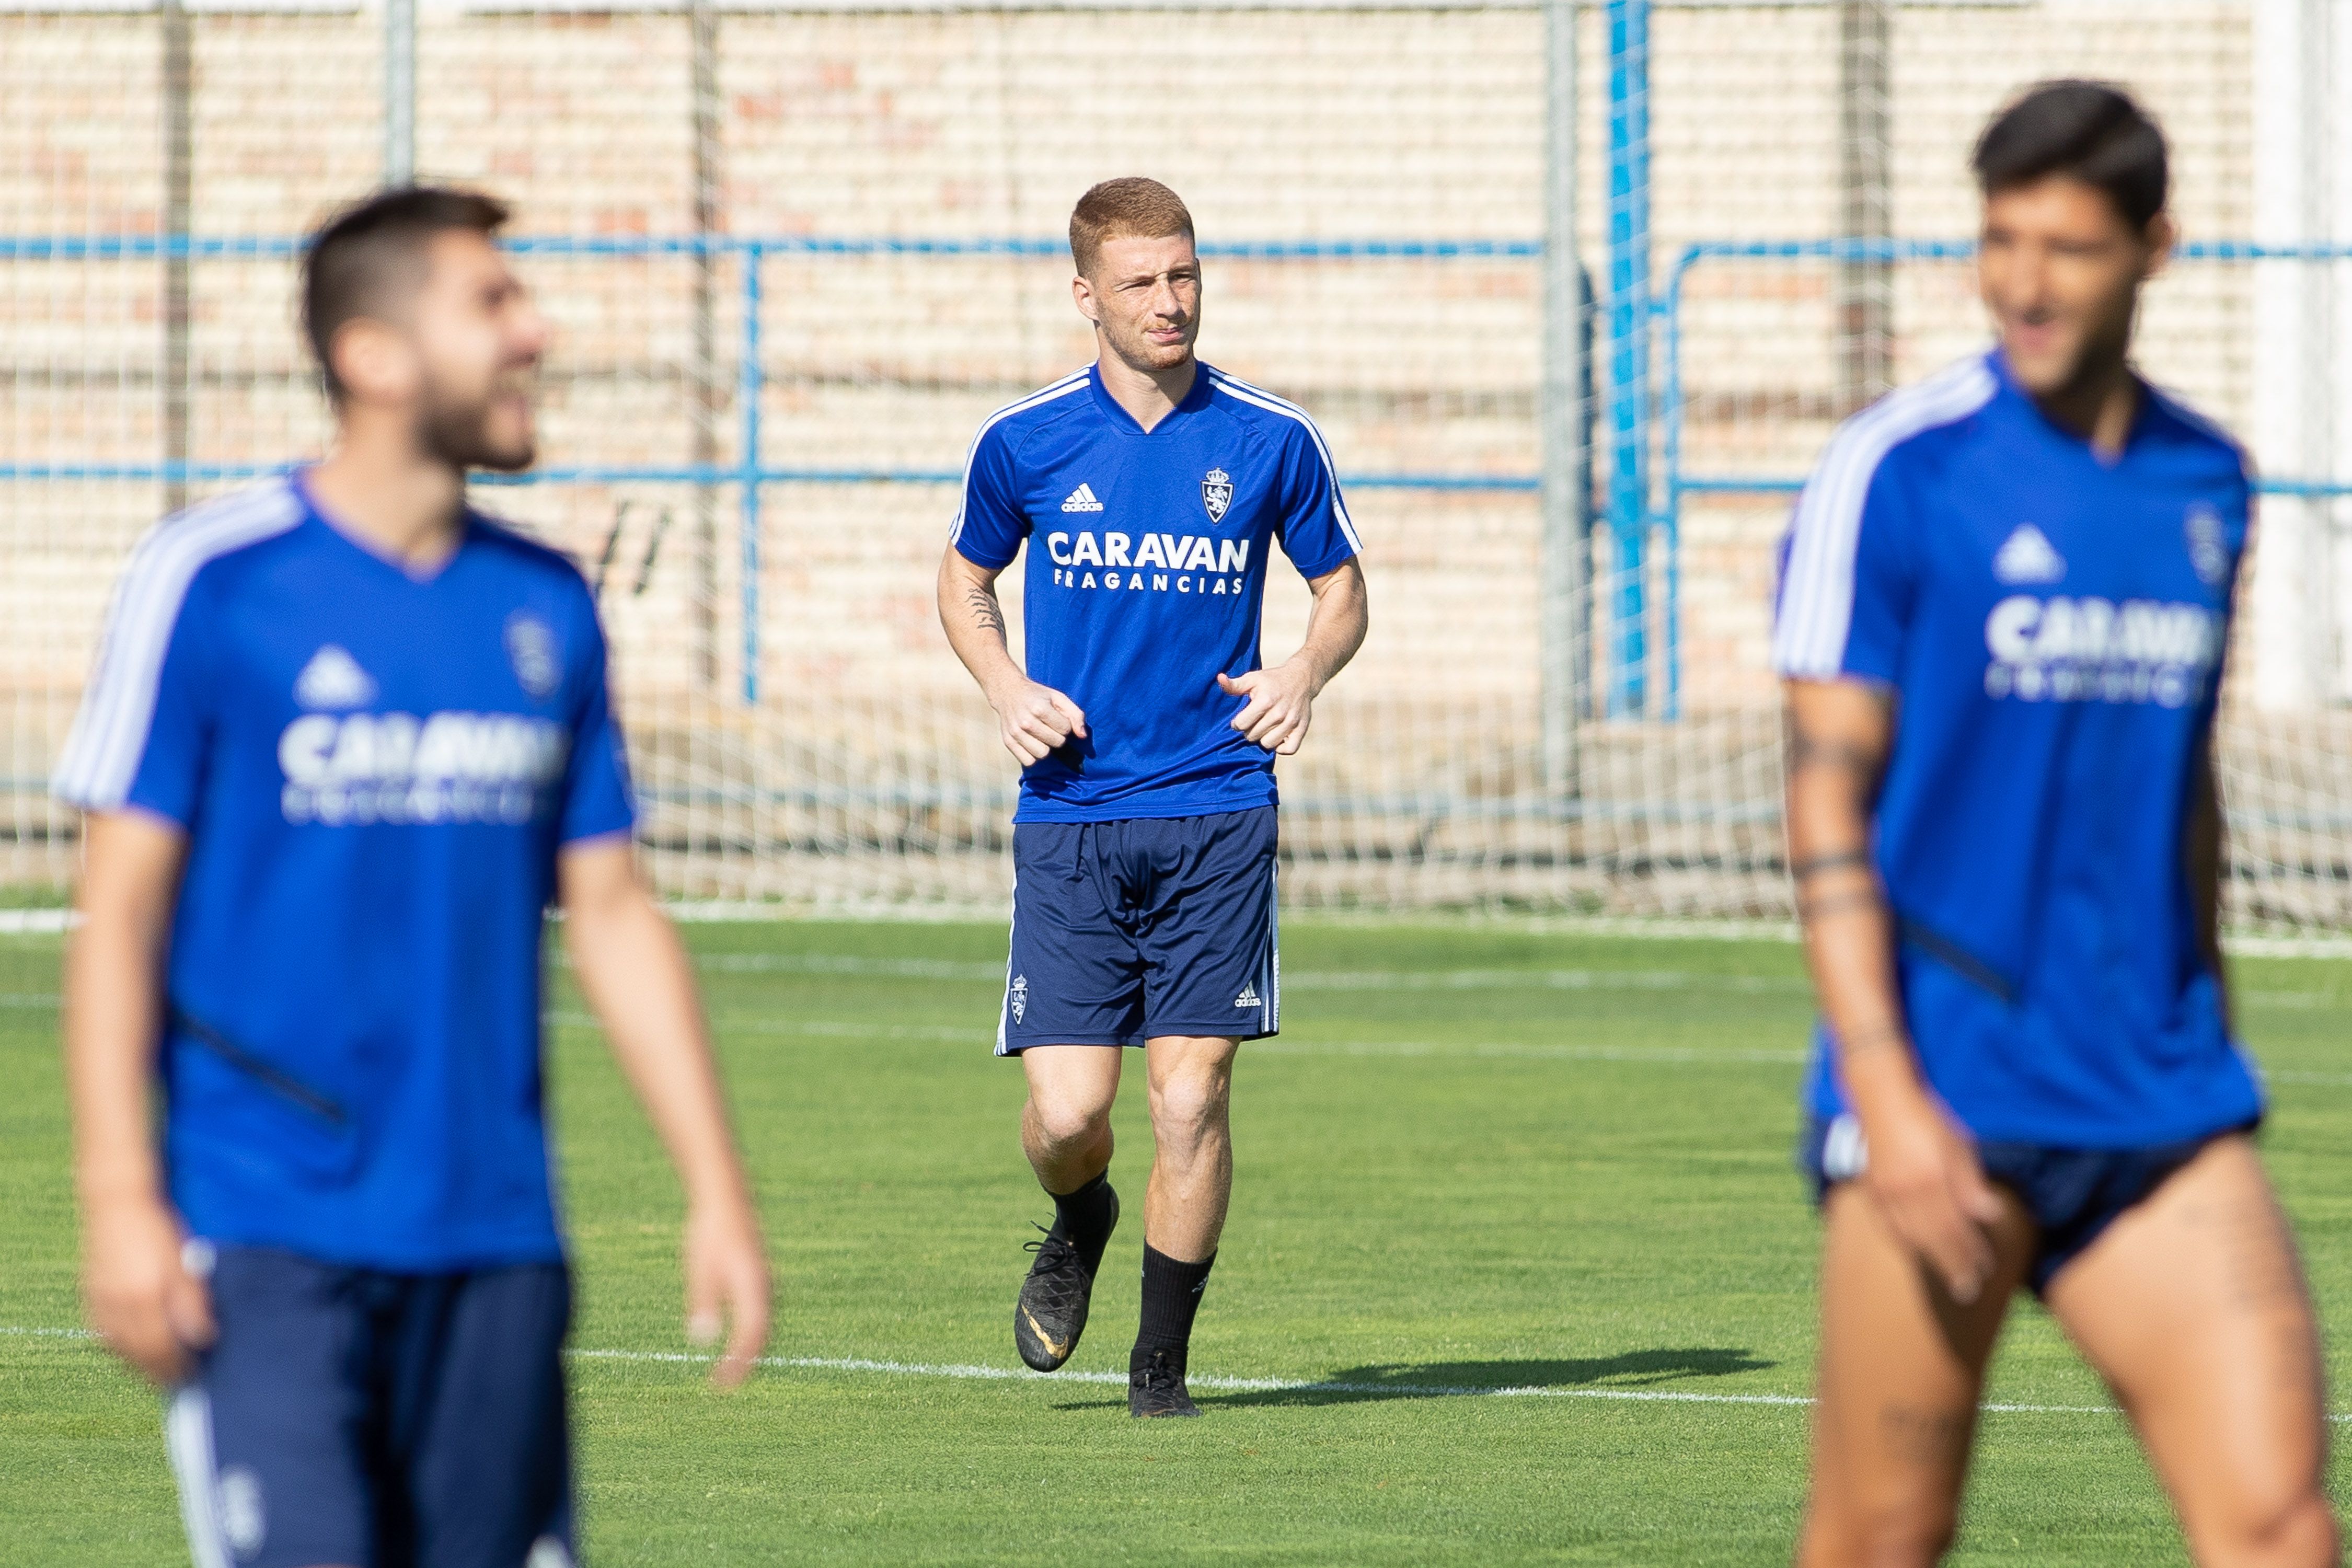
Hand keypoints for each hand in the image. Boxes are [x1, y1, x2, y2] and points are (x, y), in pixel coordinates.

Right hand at [83, 1194, 213, 1385]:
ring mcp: (100, 1302)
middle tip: (178, 1381)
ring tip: (157, 1371)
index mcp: (147, 1296)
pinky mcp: (89, 1296)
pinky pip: (103, 1334)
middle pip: (140, 1353)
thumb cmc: (158, 1229)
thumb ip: (193, 1303)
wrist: (116, 1204)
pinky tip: (133, 1348)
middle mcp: (120, 1305)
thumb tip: (203, 1338)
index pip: (163, 1348)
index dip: (177, 1366)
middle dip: (158, 1372)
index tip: (193, 1375)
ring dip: (138, 1364)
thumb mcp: (185, 1263)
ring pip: (119, 1348)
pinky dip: (120, 1347)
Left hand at [683, 1194, 770, 1388]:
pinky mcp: (759, 1277)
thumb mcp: (700, 1269)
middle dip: (746, 1361)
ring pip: (762, 1324)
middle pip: (761, 1334)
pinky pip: (759, 1312)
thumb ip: (704, 1303)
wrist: (725, 1197)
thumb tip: (702, 1340)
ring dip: (749, 1347)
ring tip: (730, 1367)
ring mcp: (765, 1282)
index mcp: (753, 1287)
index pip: (751, 1336)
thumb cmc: (710, 1233)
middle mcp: (765, 1288)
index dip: (738, 1363)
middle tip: (725, 1383)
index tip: (721, 1383)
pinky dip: (750, 1331)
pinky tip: (735, 1337)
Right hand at [986, 677, 1087, 765]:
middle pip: (1057, 743)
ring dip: (1047, 747)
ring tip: (1042, 736)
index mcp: (1039, 708)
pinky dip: (1033, 755)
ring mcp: (1016, 733)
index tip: (1057, 718)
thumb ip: (1075, 714)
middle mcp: (1026, 722)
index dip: (1065, 725)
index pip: (1065, 730)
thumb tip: (1082, 736)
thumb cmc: (1037, 695)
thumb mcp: (1058, 697)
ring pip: (1043, 754)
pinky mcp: (1008, 742)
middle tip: (1050, 727)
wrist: (1008, 692)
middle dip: (1058, 736)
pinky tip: (1033, 744)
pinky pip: (1028, 761)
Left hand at [1217, 662, 1317, 754]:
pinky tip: (1277, 736)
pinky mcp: (1301, 729)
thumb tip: (1219, 679)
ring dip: (1263, 738)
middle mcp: (1279, 713)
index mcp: (1265, 700)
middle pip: (1252, 736)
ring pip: (1268, 744)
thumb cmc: (1272, 680)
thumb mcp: (1252, 679)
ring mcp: (1292, 722)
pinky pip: (1288, 750)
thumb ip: (1234, 685)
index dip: (1237, 723)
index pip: (1241, 725)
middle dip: (1249, 730)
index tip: (1241, 719)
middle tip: (1254, 721)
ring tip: (1264, 728)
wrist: (1301, 678)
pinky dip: (1281, 747)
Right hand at [1856, 1087, 2004, 1303]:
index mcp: (1932, 1179)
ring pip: (1910, 1236)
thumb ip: (1970, 1183)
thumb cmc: (1926, 1118)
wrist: (1881, 1097)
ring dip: (1930, 1259)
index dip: (1971, 1250)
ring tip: (1946, 1276)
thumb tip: (1988, 1216)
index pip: (1956, 1226)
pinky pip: (1889, 1225)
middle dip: (1953, 1266)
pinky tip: (1915, 1249)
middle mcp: (1907, 1191)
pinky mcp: (1872, 1189)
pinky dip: (1904, 1242)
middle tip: (1968, 1290)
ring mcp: (1886, 1192)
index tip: (1985, 1269)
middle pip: (1934, 1239)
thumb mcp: (1958, 1145)